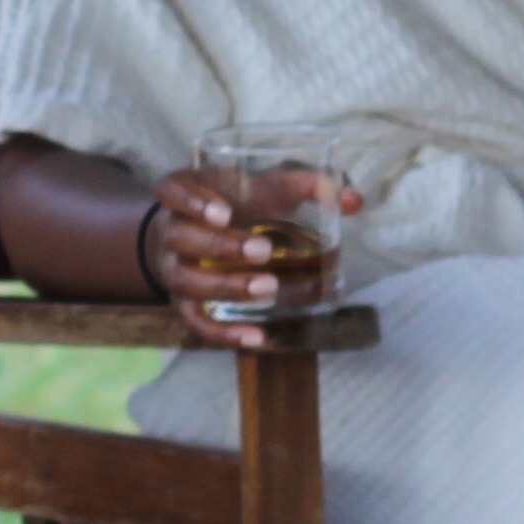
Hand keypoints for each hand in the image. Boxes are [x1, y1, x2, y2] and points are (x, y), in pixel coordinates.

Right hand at [141, 163, 351, 353]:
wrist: (199, 234)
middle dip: (221, 246)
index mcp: (184, 192)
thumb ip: (308, 187)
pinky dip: (224, 333)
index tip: (225, 211)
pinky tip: (257, 337)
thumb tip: (354, 200)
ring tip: (268, 289)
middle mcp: (170, 230)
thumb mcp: (267, 187)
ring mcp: (173, 270)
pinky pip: (197, 323)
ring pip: (186, 282)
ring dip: (226, 287)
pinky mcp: (184, 305)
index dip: (193, 202)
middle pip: (181, 238)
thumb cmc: (238, 203)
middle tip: (264, 250)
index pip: (172, 190)